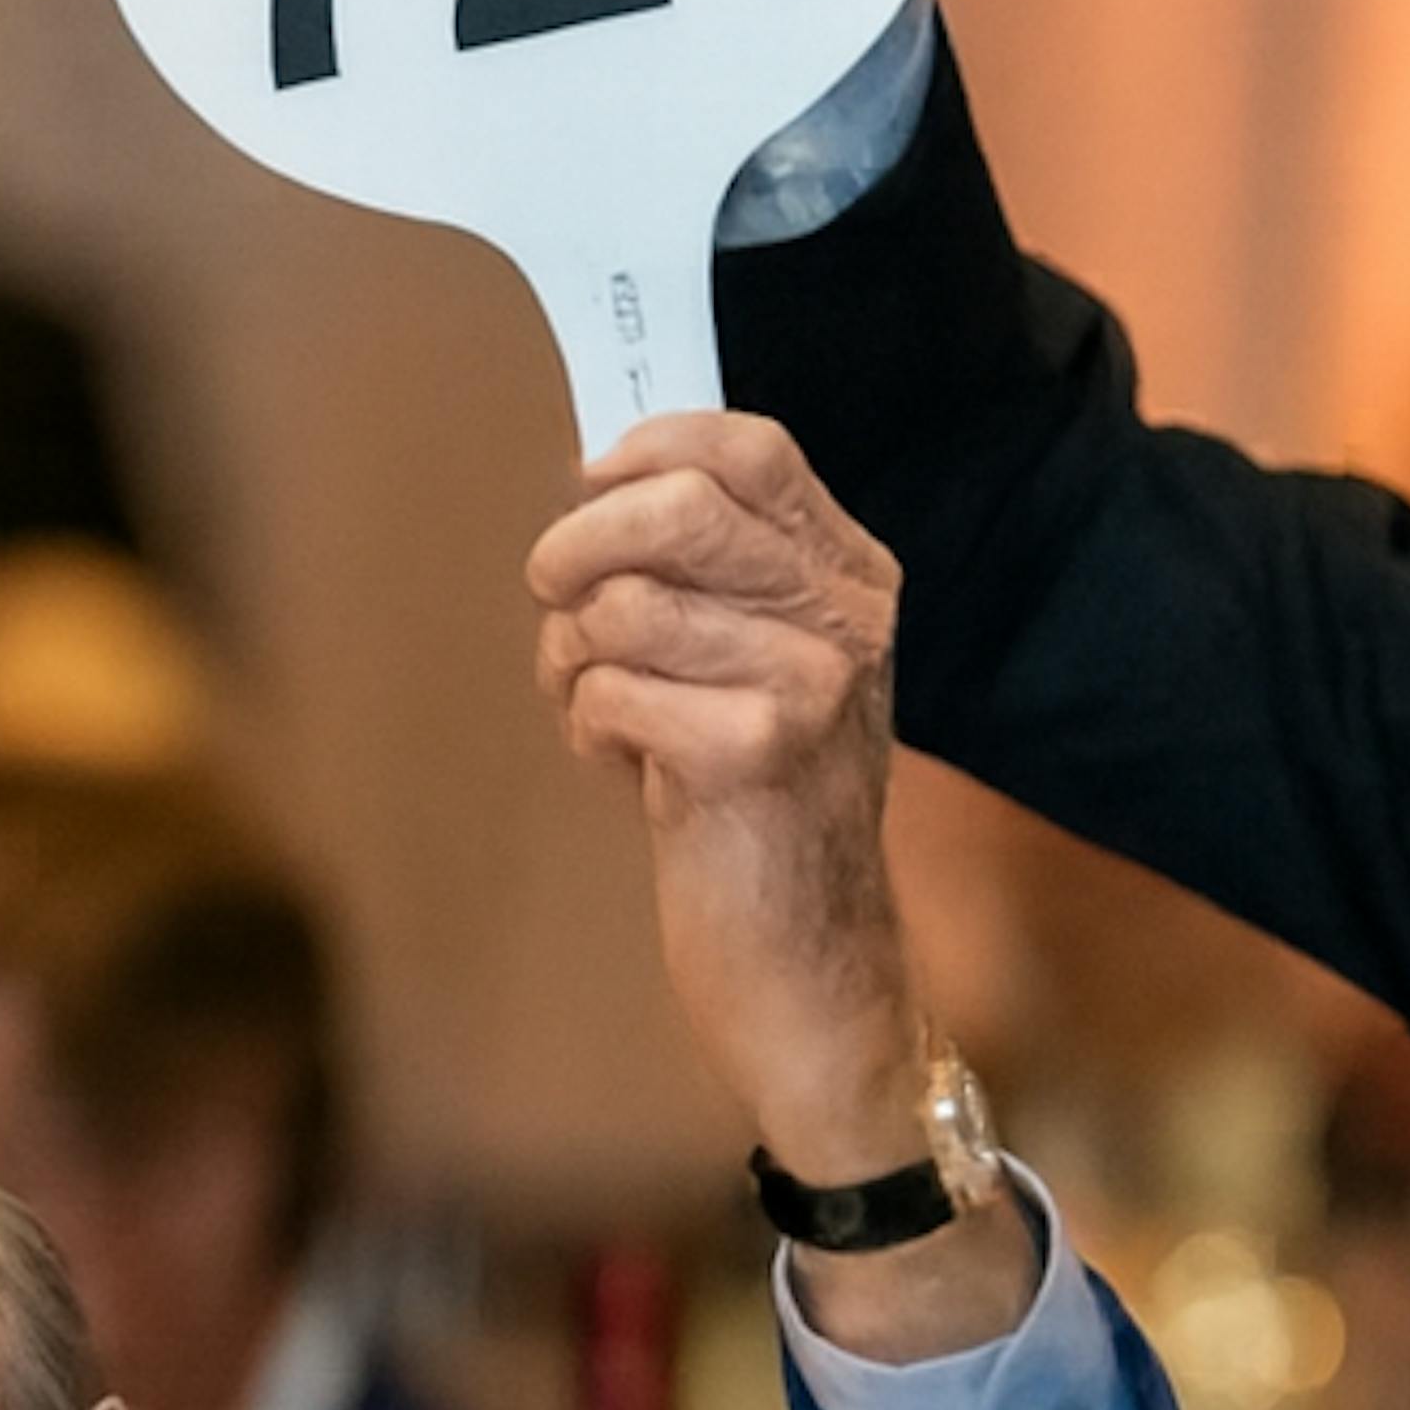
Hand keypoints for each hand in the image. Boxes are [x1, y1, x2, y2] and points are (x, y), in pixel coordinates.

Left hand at [532, 410, 1040, 1356]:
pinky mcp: (756, 751)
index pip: (751, 449)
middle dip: (579, 547)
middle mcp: (849, 616)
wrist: (808, 962)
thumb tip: (596, 476)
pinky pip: (607, 690)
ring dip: (574, 656)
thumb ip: (709, 572)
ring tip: (604, 709)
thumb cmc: (758, 804)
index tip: (587, 481)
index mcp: (854, 574)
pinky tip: (629, 772)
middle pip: (677, 507)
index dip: (650, 447)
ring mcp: (813, 682)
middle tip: (555, 596)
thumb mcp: (759, 664)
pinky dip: (589, 730)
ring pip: (623, 603)